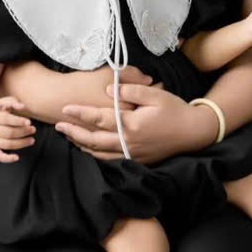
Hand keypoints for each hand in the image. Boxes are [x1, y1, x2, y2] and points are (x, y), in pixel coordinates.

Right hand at [0, 96, 35, 163]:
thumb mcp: (2, 101)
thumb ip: (13, 101)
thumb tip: (23, 106)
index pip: (6, 119)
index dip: (18, 121)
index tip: (29, 122)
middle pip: (8, 133)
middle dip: (23, 132)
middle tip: (33, 130)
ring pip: (6, 144)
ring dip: (21, 143)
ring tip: (32, 140)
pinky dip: (6, 159)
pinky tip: (17, 157)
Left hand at [56, 82, 199, 163]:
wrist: (193, 133)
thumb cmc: (175, 110)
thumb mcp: (155, 94)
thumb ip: (130, 91)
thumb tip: (109, 90)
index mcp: (131, 125)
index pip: (99, 118)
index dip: (80, 114)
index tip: (65, 109)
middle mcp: (128, 142)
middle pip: (93, 139)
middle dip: (73, 132)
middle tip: (58, 127)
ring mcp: (132, 154)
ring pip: (99, 153)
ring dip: (82, 144)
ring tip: (70, 137)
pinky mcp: (136, 160)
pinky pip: (110, 159)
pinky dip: (96, 154)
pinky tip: (90, 149)